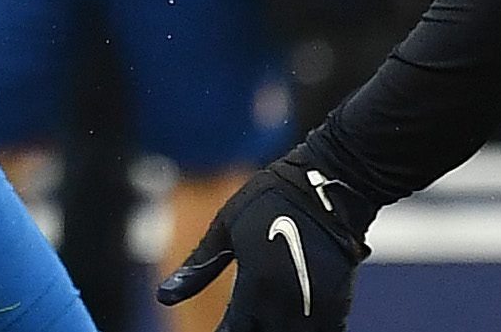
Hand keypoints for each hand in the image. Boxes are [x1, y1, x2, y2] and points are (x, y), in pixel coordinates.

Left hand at [156, 152, 373, 331]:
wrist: (331, 183)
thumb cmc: (273, 197)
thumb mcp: (228, 225)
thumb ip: (199, 266)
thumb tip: (163, 296)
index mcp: (255, 284)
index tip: (217, 331)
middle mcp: (285, 304)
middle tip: (240, 322)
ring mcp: (313, 307)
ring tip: (260, 322)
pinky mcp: (337, 305)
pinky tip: (287, 322)